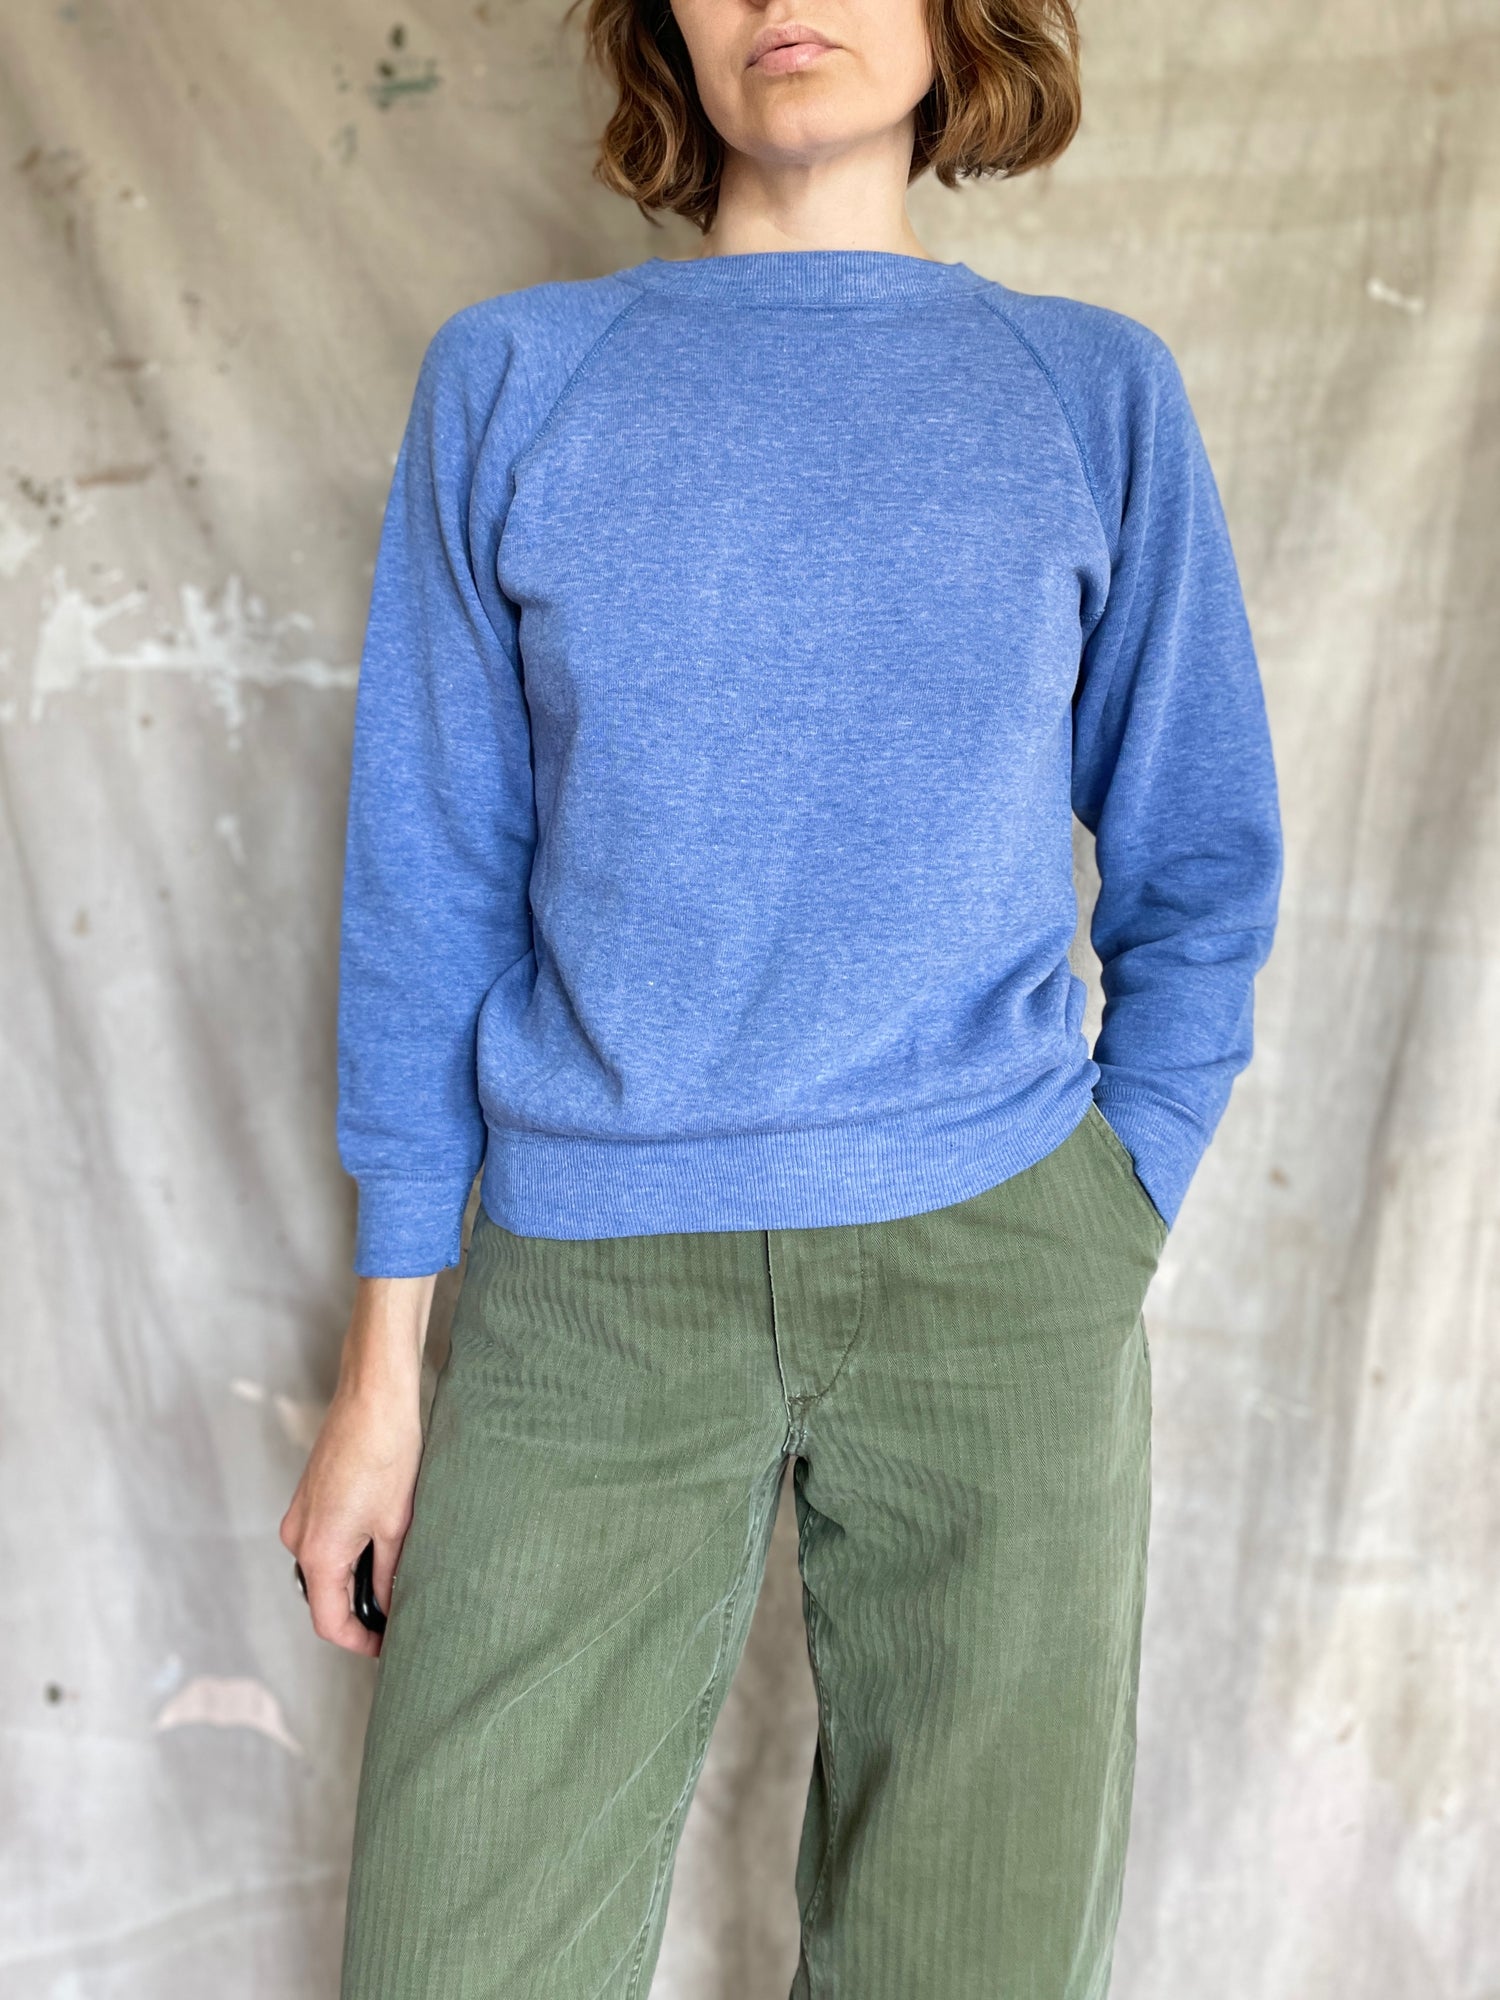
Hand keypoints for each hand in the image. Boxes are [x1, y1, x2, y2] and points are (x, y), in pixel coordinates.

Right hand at [280, 1274, 435, 1656]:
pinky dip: (349, 1554)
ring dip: (355, 1582)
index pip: (329, 1621)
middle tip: (400, 1619)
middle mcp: (297, 1537)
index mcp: (317, 1552)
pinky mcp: (309, 1496)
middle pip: (323, 1596)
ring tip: (396, 1583)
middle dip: (358, 1613)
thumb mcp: (397, 1526)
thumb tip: (390, 1610)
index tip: (388, 1647)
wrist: (373, 1396)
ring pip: (324, 1568)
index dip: (360, 1641)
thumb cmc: (388, 1454)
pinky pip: (324, 1541)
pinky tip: (382, 1547)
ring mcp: (300, 1515)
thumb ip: (388, 1575)